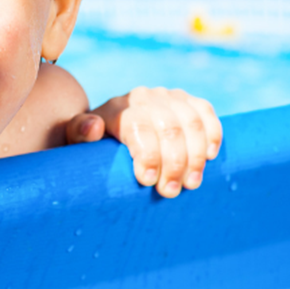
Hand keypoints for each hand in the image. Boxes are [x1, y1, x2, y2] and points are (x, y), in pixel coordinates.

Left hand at [66, 87, 221, 197]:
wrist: (110, 124)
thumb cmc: (94, 143)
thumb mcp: (77, 140)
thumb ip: (79, 132)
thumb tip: (93, 127)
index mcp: (118, 108)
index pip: (140, 128)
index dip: (149, 156)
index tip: (149, 182)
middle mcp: (145, 97)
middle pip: (170, 128)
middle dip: (174, 163)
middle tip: (171, 192)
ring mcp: (168, 97)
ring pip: (191, 123)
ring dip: (196, 156)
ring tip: (191, 183)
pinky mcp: (187, 101)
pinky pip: (206, 112)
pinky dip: (212, 134)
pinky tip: (209, 157)